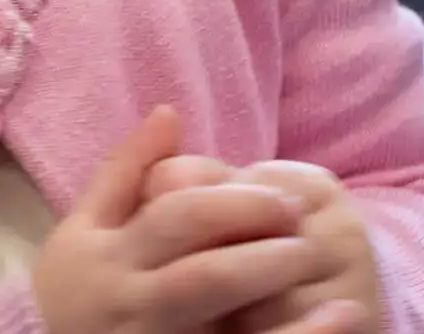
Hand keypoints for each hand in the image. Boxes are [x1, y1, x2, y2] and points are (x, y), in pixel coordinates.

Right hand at [35, 108, 356, 333]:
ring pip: (225, 328)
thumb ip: (124, 172)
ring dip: (285, 309)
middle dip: (264, 252)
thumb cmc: (82, 290)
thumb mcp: (85, 229)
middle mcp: (130, 309)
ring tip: (336, 287)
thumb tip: (169, 112)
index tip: (282, 198)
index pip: (174, 220)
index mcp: (107, 259)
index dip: (233, 204)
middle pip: (205, 277)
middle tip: (307, 235)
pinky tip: (340, 322)